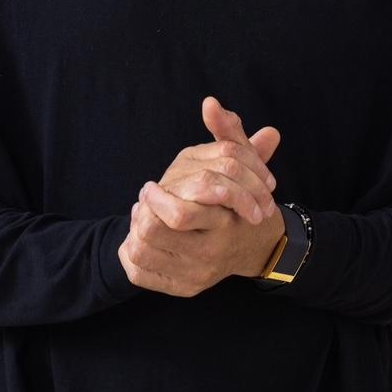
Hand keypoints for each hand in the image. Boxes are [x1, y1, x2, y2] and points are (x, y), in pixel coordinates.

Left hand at [118, 96, 286, 297]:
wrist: (258, 246)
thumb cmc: (245, 198)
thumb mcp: (242, 161)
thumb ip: (228, 132)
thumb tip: (211, 103)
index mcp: (224, 223)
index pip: (179, 215)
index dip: (155, 198)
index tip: (151, 186)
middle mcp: (211, 254)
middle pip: (154, 235)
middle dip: (140, 214)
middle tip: (143, 201)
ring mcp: (196, 275)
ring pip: (142, 253)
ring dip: (134, 231)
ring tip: (144, 216)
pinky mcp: (183, 288)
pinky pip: (142, 273)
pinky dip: (133, 253)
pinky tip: (144, 238)